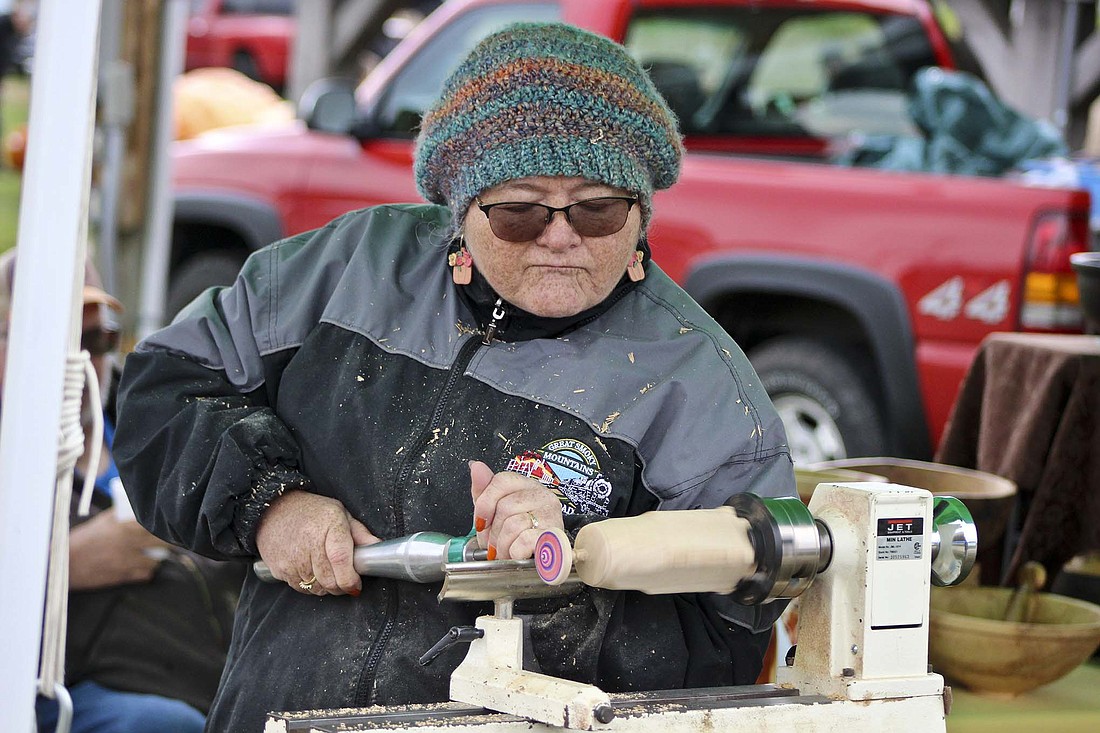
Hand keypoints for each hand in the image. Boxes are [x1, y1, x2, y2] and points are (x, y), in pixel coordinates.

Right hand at [69, 511, 170, 590]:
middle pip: (160, 542)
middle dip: (168, 541)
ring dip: (157, 558)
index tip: (172, 525)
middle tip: (171, 540)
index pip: (154, 525)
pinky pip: (145, 575)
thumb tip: (134, 507)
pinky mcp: (122, 576)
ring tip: (154, 554)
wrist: (65, 565)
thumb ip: (119, 515)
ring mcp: (126, 562)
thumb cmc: (81, 541)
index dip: (165, 526)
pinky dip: (147, 572)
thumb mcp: (100, 522)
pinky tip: (143, 567)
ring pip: (156, 561)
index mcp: (123, 527)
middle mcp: (128, 544)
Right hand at [256, 491, 378, 595]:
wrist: (273, 510)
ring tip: (328, 572)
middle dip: (342, 587)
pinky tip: (312, 571)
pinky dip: (310, 586)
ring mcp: (292, 559)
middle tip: (345, 580)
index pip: (341, 560)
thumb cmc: (311, 511)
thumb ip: (360, 533)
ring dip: (326, 587)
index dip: (350, 579)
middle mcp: (309, 544)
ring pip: (317, 588)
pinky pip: (301, 588)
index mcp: (328, 526)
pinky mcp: (280, 569)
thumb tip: (379, 547)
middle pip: (330, 581)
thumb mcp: (340, 514)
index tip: (356, 584)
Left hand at [469, 460, 563, 559]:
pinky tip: (518, 555)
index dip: (485, 504)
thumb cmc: (514, 535)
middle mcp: (542, 495)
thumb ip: (483, 491)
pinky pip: (525, 540)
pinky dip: (516, 552)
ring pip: (514, 525)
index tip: (481, 523)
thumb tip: (476, 466)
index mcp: (526, 485)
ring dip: (504, 546)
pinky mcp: (555, 535)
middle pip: (506, 506)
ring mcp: (551, 514)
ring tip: (506, 553)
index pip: (502, 481)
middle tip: (495, 546)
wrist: (537, 560)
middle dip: (494, 533)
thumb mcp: (493, 513)